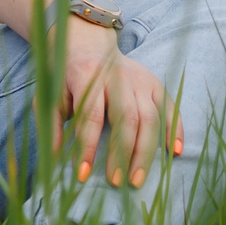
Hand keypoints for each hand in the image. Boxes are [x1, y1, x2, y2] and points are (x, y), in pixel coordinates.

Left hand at [51, 25, 178, 188]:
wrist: (86, 41)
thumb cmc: (66, 76)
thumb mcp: (50, 95)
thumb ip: (52, 126)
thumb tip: (53, 160)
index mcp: (86, 76)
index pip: (91, 116)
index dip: (88, 147)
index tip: (83, 175)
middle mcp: (116, 77)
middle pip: (126, 118)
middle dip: (122, 153)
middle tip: (117, 182)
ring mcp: (138, 79)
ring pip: (149, 117)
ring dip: (145, 151)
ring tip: (137, 179)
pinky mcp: (153, 82)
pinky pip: (169, 107)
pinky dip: (175, 130)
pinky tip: (174, 153)